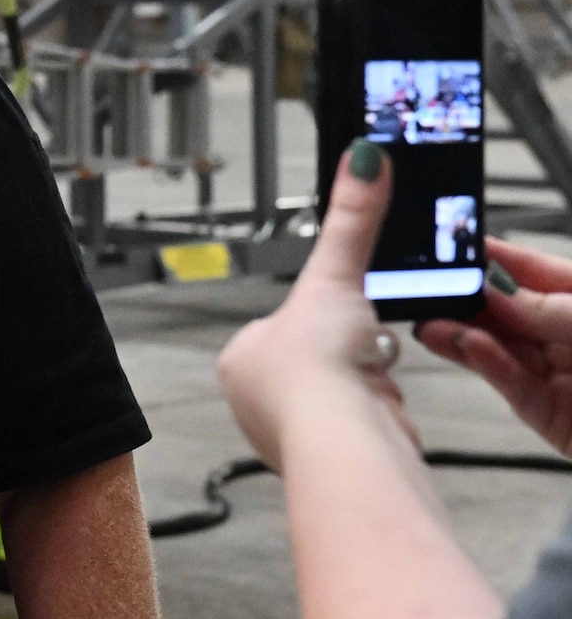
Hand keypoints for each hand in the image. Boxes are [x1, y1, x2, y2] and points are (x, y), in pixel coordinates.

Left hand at [218, 140, 417, 469]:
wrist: (347, 442)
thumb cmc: (319, 369)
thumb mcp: (335, 275)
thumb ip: (352, 220)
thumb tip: (361, 159)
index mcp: (238, 358)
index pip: (282, 326)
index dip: (320, 318)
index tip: (336, 322)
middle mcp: (254, 400)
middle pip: (318, 359)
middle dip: (347, 354)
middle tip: (352, 354)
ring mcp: (290, 434)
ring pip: (345, 392)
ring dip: (366, 383)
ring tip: (364, 384)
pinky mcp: (330, 459)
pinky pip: (365, 423)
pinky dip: (379, 413)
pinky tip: (378, 411)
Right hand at [417, 237, 571, 457]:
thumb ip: (548, 306)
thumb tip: (492, 290)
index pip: (528, 268)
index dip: (489, 256)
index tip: (447, 245)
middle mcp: (568, 335)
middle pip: (505, 310)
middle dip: (466, 298)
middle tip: (425, 288)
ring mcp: (560, 376)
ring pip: (500, 349)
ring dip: (464, 334)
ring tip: (432, 321)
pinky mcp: (552, 417)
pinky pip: (514, 387)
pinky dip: (488, 366)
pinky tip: (468, 347)